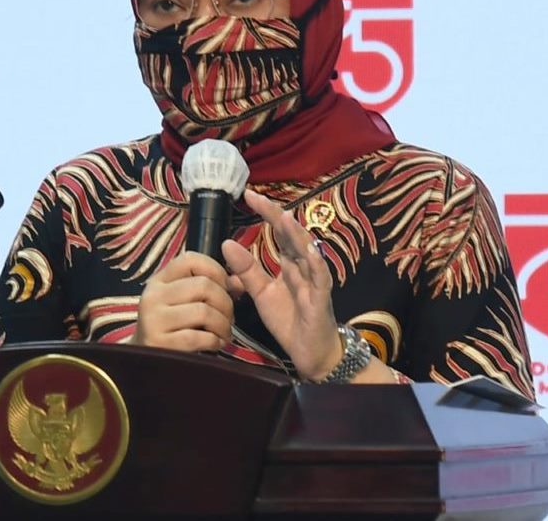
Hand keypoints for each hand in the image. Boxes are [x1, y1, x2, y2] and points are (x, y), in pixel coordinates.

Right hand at [130, 251, 234, 351]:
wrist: (146, 364)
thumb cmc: (174, 330)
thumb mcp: (186, 303)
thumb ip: (211, 286)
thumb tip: (239, 281)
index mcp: (159, 281)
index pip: (190, 259)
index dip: (216, 270)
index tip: (226, 288)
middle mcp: (153, 296)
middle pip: (203, 285)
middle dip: (226, 303)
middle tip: (229, 318)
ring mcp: (153, 320)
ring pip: (204, 311)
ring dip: (223, 325)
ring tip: (224, 333)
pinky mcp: (159, 344)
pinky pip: (198, 337)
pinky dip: (215, 341)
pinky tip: (215, 345)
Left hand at [222, 189, 342, 380]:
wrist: (310, 353)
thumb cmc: (290, 320)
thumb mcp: (262, 293)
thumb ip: (246, 270)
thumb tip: (226, 243)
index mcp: (289, 264)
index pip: (277, 233)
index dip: (266, 213)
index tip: (247, 195)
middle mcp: (303, 267)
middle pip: (292, 235)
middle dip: (276, 215)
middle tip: (256, 197)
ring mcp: (314, 281)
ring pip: (308, 252)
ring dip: (296, 235)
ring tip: (282, 217)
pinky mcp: (321, 300)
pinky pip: (320, 279)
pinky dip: (315, 264)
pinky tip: (308, 251)